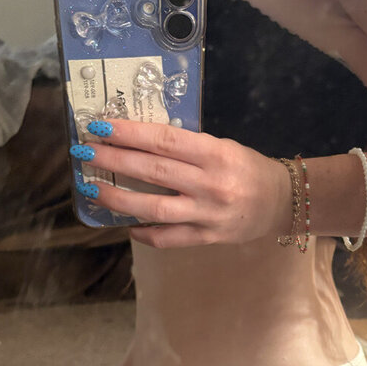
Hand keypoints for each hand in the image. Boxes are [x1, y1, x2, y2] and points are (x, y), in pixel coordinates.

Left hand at [74, 120, 292, 248]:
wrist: (282, 202)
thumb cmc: (247, 168)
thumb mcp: (222, 147)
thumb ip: (187, 148)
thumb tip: (138, 142)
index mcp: (215, 154)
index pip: (165, 140)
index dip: (129, 134)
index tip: (100, 127)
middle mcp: (211, 184)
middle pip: (154, 171)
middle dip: (114, 161)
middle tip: (84, 154)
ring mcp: (209, 214)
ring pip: (155, 208)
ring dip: (119, 198)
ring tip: (93, 189)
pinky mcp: (209, 238)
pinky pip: (170, 238)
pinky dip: (145, 233)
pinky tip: (127, 225)